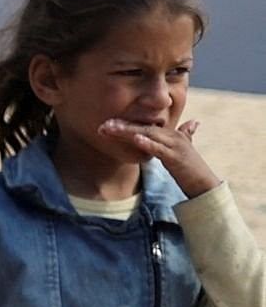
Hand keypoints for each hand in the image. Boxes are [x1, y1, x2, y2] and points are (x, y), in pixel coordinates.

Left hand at [102, 116, 220, 198]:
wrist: (204, 184)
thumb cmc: (191, 169)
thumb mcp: (183, 151)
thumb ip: (186, 135)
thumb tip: (193, 122)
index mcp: (170, 135)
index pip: (144, 127)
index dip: (126, 125)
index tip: (106, 125)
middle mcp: (172, 136)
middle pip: (143, 128)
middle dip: (122, 127)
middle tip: (102, 126)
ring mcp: (175, 145)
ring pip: (148, 135)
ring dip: (128, 132)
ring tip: (111, 129)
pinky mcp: (176, 157)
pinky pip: (159, 149)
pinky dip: (147, 143)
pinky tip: (135, 139)